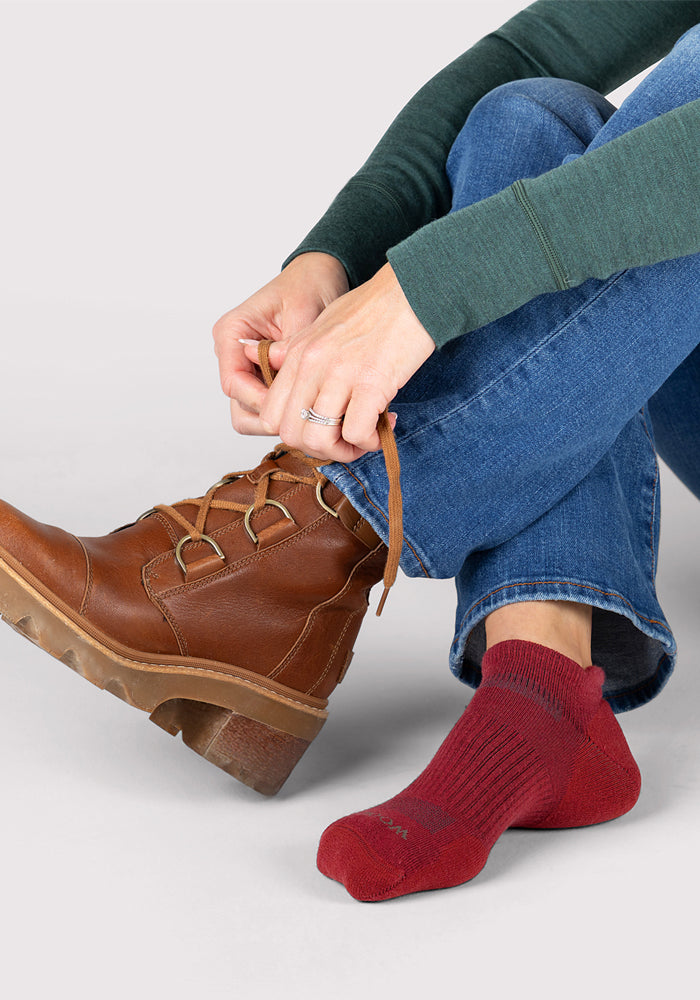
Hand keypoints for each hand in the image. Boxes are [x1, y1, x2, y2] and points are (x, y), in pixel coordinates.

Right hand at [213, 252, 348, 433]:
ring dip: (278, 418)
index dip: (263, 402)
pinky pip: (267, 406)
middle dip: (270, 417)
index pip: (234, 384)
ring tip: (309, 411)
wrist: (318, 277)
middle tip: (304, 416)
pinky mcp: (261, 376)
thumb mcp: (303, 316)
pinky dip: (285, 411)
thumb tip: (292, 394)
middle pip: (240, 406)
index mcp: (231, 333)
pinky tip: (309, 405)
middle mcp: (232, 353)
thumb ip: (291, 354)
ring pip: (251, 413)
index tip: (293, 407)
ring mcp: (245, 367)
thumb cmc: (308, 286)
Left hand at [241, 262, 434, 462]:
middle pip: (291, 434)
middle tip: (345, 441)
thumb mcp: (322, 323)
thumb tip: (268, 358)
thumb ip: (294, 349)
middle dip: (319, 449)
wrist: (412, 290)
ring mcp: (339, 374)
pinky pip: (356, 433)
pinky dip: (370, 440)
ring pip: (319, 439)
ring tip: (364, 438)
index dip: (296, 433)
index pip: (272, 415)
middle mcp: (311, 365)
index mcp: (296, 354)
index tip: (322, 429)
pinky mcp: (371, 383)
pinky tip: (385, 423)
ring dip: (344, 450)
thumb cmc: (374, 308)